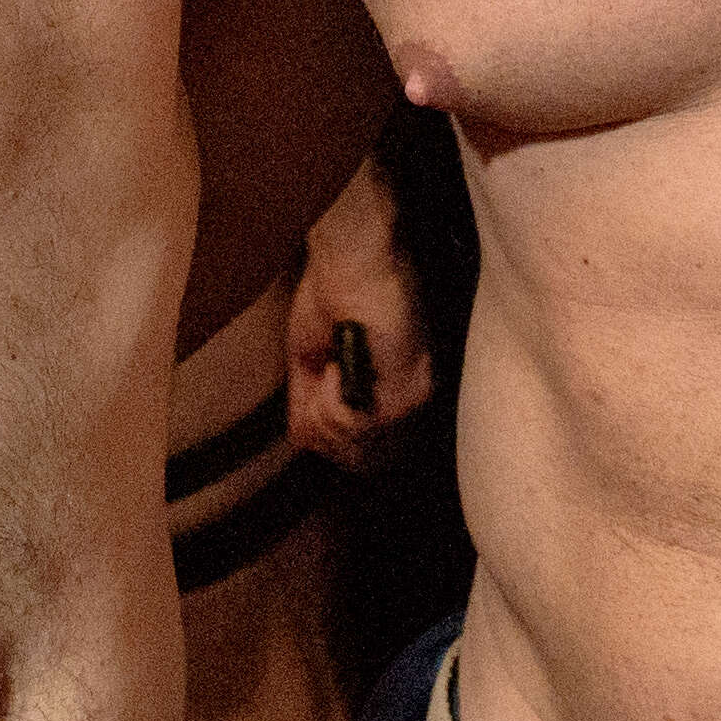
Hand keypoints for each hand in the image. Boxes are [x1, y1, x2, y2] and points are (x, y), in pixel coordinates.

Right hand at [284, 167, 434, 458]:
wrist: (353, 258)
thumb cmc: (332, 294)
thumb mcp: (311, 361)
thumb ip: (316, 405)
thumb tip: (307, 443)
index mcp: (394, 395)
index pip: (366, 458)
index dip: (328, 439)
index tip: (315, 398)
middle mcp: (412, 404)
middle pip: (358, 462)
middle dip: (323, 429)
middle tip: (318, 383)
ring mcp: (412, 400)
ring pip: (352, 448)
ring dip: (323, 409)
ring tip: (329, 366)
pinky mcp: (408, 391)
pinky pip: (353, 426)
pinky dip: (329, 397)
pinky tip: (335, 364)